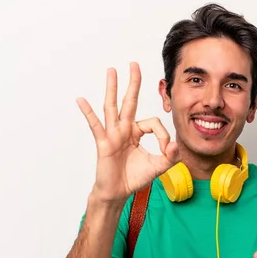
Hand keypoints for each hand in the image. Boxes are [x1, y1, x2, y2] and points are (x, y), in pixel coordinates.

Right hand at [77, 62, 179, 203]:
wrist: (118, 193)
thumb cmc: (134, 178)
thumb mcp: (158, 167)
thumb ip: (170, 157)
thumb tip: (175, 146)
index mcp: (136, 132)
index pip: (153, 123)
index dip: (163, 135)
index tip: (167, 149)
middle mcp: (124, 129)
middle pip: (130, 101)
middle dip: (133, 83)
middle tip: (134, 64)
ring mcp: (112, 135)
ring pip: (113, 107)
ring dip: (112, 88)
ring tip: (112, 70)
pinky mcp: (103, 143)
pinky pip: (95, 125)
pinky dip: (88, 113)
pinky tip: (81, 100)